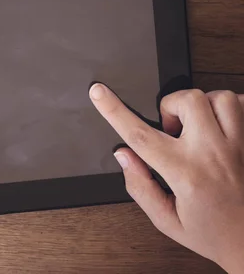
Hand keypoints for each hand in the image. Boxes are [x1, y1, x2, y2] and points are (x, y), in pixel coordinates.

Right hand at [90, 84, 243, 272]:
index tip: (98, 92)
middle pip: (187, 100)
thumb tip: (123, 155)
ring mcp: (239, 146)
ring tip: (198, 126)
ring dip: (202, 105)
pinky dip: (229, 108)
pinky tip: (221, 126)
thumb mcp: (167, 221)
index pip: (140, 134)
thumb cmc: (215, 234)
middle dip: (170, 106)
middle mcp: (214, 154)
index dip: (113, 110)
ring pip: (219, 97)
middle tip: (172, 129)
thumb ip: (140, 186)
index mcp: (186, 174)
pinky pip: (242, 104)